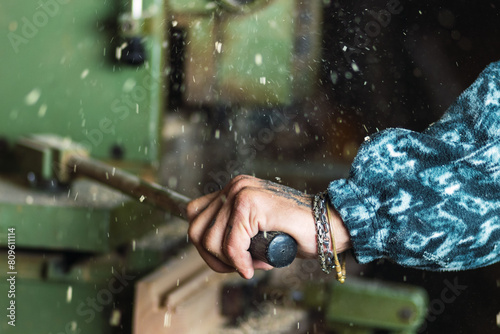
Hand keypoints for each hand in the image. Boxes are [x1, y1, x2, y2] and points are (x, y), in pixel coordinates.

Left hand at [187, 175, 349, 278]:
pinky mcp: (251, 204)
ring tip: (254, 261)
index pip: (195, 216)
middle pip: (196, 230)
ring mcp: (241, 192)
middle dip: (214, 257)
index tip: (227, 260)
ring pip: (211, 240)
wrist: (328, 225)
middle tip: (240, 264)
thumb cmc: (295, 231)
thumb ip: (233, 229)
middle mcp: (234, 186)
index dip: (205, 244)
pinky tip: (255, 266)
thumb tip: (207, 245)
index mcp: (233, 188)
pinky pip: (231, 245)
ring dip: (230, 261)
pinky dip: (240, 262)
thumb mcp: (255, 228)